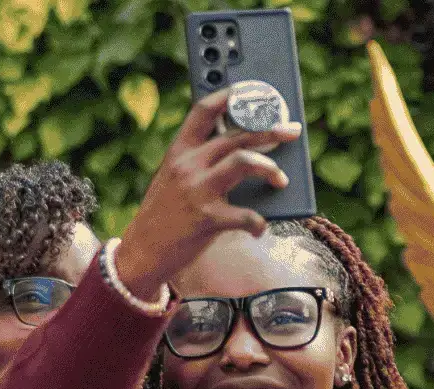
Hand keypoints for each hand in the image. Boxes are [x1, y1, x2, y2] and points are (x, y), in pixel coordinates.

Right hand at [116, 87, 301, 298]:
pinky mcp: (208, 219)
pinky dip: (259, 222)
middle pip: (237, 135)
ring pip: (244, 161)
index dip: (230, 95)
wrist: (141, 252)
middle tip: (292, 131)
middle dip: (271, 130)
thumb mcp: (173, 178)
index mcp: (179, 151)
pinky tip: (260, 228)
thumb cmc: (164, 214)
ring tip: (281, 179)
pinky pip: (245, 215)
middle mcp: (188, 165)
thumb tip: (242, 150)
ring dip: (270, 168)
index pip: (204, 110)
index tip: (252, 90)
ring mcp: (198, 190)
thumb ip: (198, 161)